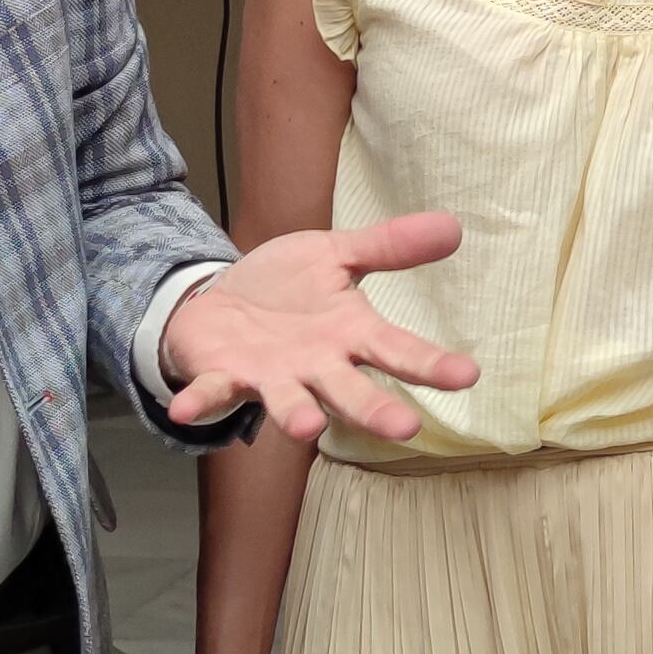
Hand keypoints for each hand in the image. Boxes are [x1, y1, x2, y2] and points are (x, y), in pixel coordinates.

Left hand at [163, 214, 478, 446]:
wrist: (219, 303)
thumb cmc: (285, 287)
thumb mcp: (336, 254)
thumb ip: (389, 246)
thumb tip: (454, 225)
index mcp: (349, 335)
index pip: (397, 351)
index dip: (430, 364)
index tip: (467, 374)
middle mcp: (316, 366)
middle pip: (351, 392)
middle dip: (375, 410)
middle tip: (405, 428)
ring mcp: (271, 375)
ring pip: (289, 401)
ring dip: (296, 414)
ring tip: (309, 425)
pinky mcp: (224, 374)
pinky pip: (213, 390)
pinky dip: (201, 401)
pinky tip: (185, 410)